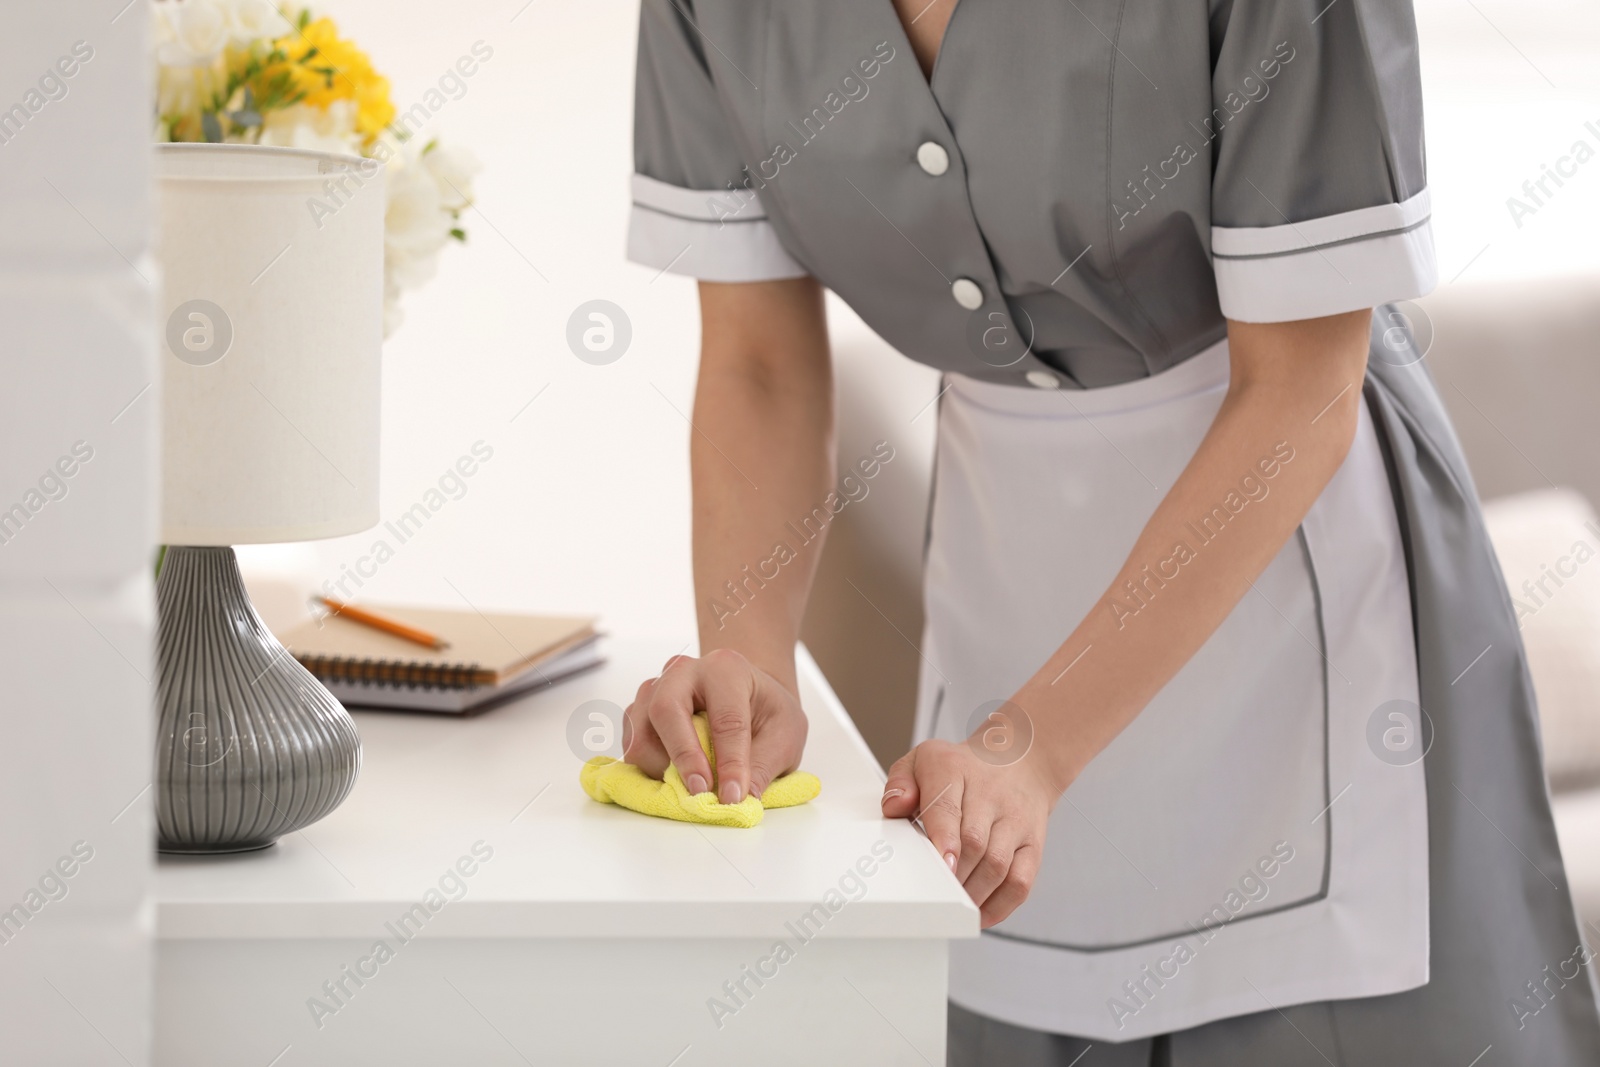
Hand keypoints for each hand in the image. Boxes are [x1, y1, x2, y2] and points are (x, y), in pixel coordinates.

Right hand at [622, 648, 808, 804]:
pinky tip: (675, 777)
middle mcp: (683, 671)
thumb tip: (743, 800)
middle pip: (666, 710)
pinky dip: (648, 768)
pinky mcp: (638, 711)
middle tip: (700, 791)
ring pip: (640, 731)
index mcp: (726, 669)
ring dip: (661, 767)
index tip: (733, 797)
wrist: (746, 694)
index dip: (730, 763)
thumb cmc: (765, 710)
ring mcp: (655, 688)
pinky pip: (631, 743)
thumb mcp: (786, 733)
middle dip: (682, 756)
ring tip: (691, 785)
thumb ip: (765, 765)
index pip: (726, 718)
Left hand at [880, 738, 1058, 927]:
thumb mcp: (923, 760)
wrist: (1020, 761)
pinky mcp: (1033, 844)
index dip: (943, 839)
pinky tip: (978, 912)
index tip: (940, 863)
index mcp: (954, 770)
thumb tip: (894, 808)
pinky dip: (999, 905)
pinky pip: (1021, 882)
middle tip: (933, 894)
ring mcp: (1016, 821)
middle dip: (953, 876)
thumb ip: (900, 782)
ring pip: (998, 866)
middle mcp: (990, 794)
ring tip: (951, 905)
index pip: (948, 807)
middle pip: (975, 843)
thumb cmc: (962, 768)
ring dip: (972, 893)